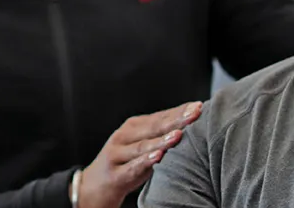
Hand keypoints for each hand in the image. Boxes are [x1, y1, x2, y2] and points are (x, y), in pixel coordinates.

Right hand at [74, 101, 201, 207]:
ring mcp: (117, 155)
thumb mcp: (141, 148)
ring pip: (142, 146)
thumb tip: (191, 127)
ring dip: (161, 140)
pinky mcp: (114, 175)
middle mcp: (123, 136)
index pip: (160, 116)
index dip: (180, 111)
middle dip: (176, 120)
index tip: (199, 106)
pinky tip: (158, 157)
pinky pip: (132, 168)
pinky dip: (145, 162)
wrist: (93, 187)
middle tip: (195, 113)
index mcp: (133, 127)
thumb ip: (160, 138)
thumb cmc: (125, 166)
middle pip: (153, 127)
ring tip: (178, 135)